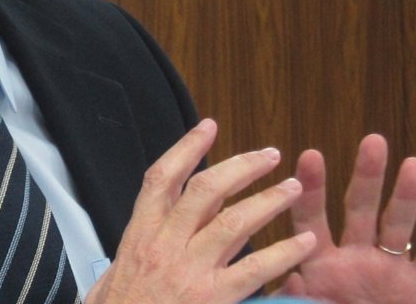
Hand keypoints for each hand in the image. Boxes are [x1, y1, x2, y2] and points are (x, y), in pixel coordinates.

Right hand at [85, 119, 316, 303]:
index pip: (161, 178)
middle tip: (269, 155)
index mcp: (139, 235)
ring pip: (234, 222)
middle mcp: (165, 246)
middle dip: (240, 166)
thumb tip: (159, 225)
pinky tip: (303, 244)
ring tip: (292, 188)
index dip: (186, 148)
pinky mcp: (212, 299)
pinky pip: (255, 269)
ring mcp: (190, 271)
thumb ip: (140, 246)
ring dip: (268, 200)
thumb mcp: (112, 275)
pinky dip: (283, 254)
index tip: (208, 127)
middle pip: (205, 190)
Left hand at [281, 134, 415, 302]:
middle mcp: (354, 258)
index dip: (311, 188)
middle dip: (367, 175)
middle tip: (372, 140)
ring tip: (414, 163)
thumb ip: (297, 293)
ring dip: (407, 196)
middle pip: (360, 209)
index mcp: (319, 263)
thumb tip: (291, 272)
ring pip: (399, 226)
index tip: (310, 154)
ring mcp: (389, 270)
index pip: (310, 218)